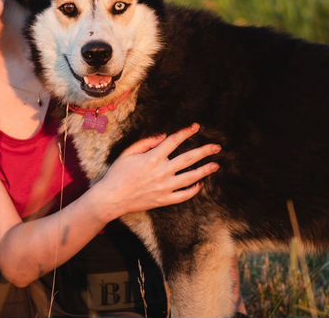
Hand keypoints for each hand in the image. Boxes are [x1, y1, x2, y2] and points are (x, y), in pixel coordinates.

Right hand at [89, 123, 220, 221]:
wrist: (112, 198)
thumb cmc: (118, 173)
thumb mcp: (128, 152)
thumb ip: (147, 142)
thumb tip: (164, 136)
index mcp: (153, 157)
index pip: (174, 141)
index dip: (187, 132)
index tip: (196, 127)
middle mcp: (162, 171)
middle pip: (189, 158)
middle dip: (205, 151)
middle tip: (217, 147)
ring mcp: (165, 187)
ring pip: (191, 177)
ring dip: (205, 170)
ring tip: (216, 165)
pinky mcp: (164, 200)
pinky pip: (183, 195)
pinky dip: (193, 190)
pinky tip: (199, 184)